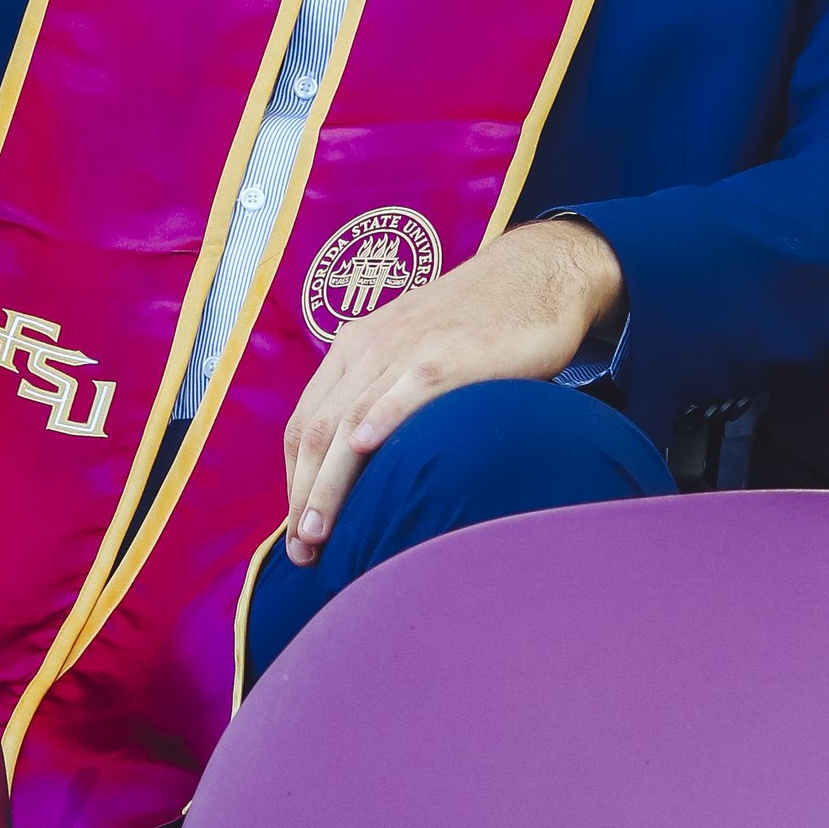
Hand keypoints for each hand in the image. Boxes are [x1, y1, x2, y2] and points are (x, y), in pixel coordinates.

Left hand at [280, 217, 623, 565]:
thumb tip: (367, 473)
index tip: (297, 534)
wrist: (534, 275)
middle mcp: (368, 346)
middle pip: (317, 430)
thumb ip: (385, 400)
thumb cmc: (476, 328)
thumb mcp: (413, 357)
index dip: (294, 483)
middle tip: (303, 552)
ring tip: (319, 532)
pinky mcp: (450, 352)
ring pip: (350, 421)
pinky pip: (407, 388)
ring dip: (330, 482)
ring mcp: (407, 347)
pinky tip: (368, 451)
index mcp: (352, 348)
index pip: (304, 425)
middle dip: (303, 496)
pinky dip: (382, 419)